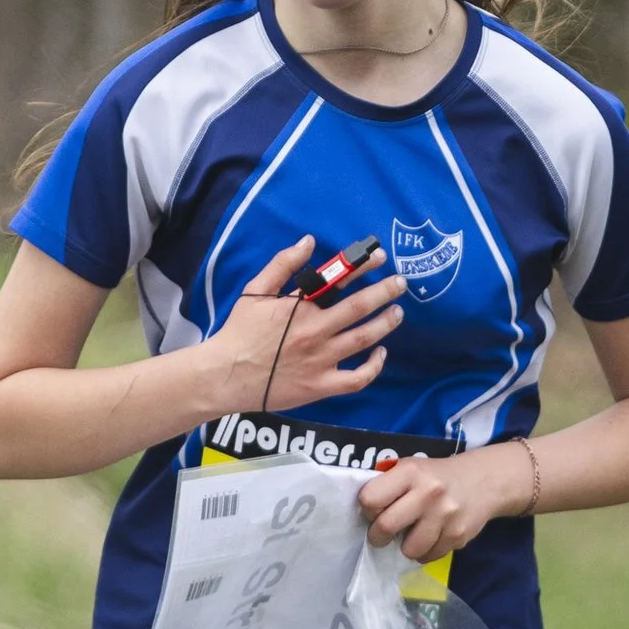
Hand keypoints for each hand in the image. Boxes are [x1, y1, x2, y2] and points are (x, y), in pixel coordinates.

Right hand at [208, 236, 403, 414]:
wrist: (226, 375)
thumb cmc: (239, 332)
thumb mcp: (254, 291)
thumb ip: (282, 264)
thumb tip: (309, 242)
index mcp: (300, 307)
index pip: (338, 280)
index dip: (362, 266)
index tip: (379, 256)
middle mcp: (315, 331)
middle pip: (359, 307)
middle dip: (385, 291)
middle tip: (401, 283)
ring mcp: (321, 360)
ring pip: (364, 339)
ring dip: (385, 323)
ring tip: (397, 312)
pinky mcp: (321, 385)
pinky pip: (357, 379)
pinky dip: (374, 367)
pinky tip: (381, 353)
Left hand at [356, 444, 528, 563]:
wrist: (484, 480)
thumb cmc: (437, 476)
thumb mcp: (411, 467)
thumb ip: (388, 482)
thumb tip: (362, 507)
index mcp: (410, 472)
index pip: (370, 499)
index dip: (368, 509)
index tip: (375, 510)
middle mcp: (428, 492)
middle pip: (386, 526)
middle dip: (378, 536)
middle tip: (382, 534)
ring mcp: (446, 516)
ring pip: (409, 549)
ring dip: (406, 546)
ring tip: (412, 534)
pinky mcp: (458, 535)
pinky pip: (429, 556)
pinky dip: (426, 551)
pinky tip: (431, 536)